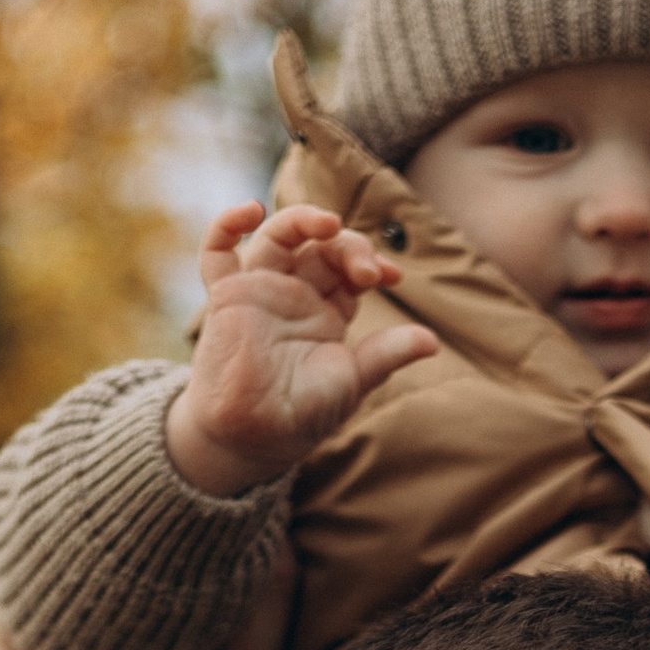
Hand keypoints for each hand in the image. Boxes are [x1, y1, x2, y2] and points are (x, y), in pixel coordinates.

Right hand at [167, 201, 439, 497]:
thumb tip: (432, 341)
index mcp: (326, 311)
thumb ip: (387, 354)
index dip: (370, 261)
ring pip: (278, 237)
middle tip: (366, 270)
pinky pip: (217, 252)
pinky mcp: (227, 296)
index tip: (390, 275)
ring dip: (302, 220)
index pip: (349, 268)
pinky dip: (227, 224)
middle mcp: (294, 294)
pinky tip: (250, 210)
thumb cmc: (304, 414)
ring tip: (328, 223)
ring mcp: (260, 290)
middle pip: (320, 247)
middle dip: (347, 246)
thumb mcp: (353, 380)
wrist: (256, 439)